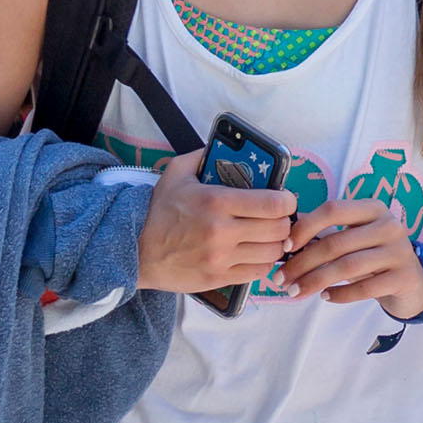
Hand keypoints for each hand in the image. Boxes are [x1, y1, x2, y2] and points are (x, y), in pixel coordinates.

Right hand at [137, 152, 298, 293]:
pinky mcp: (219, 278)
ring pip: (272, 252)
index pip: (273, 203)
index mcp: (216, 201)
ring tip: (268, 236)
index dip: (287, 201)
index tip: (285, 199)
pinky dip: (262, 262)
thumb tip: (229, 144)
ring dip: (276, 243)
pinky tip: (255, 253)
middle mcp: (222, 231)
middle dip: (283, 221)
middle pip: (278, 229)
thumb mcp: (177, 173)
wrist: (135, 251)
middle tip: (277, 218)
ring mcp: (221, 258)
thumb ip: (204, 155)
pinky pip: (258, 273)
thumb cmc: (158, 211)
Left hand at [281, 196, 422, 315]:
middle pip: (335, 243)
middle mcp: (388, 225)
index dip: (305, 227)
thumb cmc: (376, 257)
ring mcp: (399, 251)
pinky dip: (340, 294)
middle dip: (302, 263)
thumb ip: (328, 235)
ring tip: (296, 291)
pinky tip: (325, 297)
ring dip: (315, 281)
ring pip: (347, 266)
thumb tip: (285, 241)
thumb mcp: (356, 238)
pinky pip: (364, 287)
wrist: (415, 282)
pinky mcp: (403, 277)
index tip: (285, 247)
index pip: (333, 209)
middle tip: (282, 279)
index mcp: (373, 209)